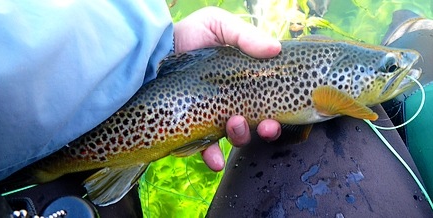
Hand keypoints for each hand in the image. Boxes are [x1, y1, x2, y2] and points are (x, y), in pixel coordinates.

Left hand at [174, 7, 281, 170]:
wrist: (153, 48)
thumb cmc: (189, 35)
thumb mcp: (219, 25)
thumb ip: (246, 35)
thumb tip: (276, 49)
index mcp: (244, 82)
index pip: (267, 101)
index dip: (276, 112)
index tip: (279, 116)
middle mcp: (231, 101)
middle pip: (256, 123)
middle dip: (265, 130)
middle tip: (266, 126)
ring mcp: (212, 116)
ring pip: (234, 137)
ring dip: (241, 137)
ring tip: (234, 124)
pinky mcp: (192, 127)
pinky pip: (204, 148)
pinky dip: (212, 157)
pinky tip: (216, 160)